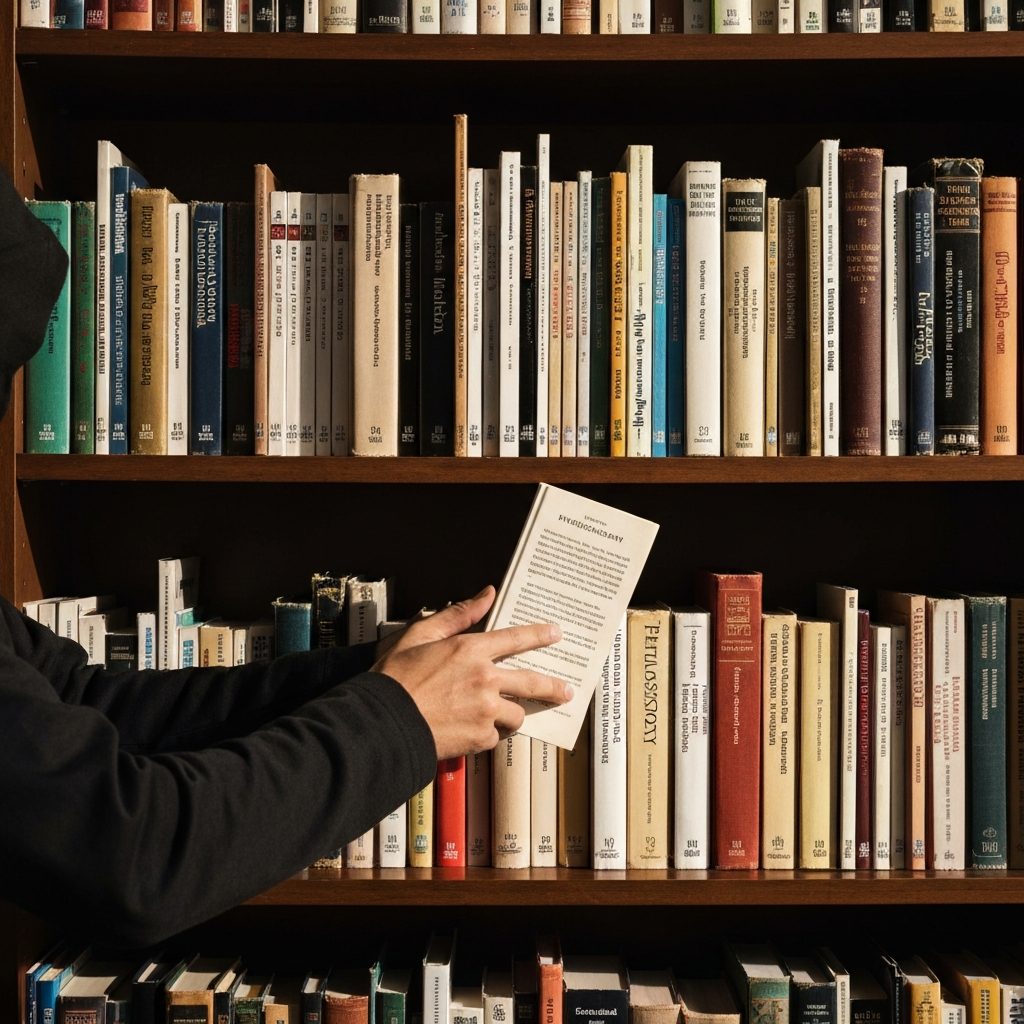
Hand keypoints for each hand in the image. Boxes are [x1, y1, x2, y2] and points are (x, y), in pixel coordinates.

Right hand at [372, 586, 572, 758]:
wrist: (383, 723)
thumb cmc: (395, 679)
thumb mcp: (420, 636)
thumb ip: (457, 615)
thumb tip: (486, 594)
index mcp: (470, 650)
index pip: (516, 639)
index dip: (539, 635)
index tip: (555, 634)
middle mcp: (484, 679)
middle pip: (532, 681)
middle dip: (553, 686)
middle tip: (565, 690)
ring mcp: (486, 710)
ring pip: (516, 714)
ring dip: (512, 714)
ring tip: (505, 717)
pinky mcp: (480, 737)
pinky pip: (497, 735)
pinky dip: (489, 733)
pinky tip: (475, 730)